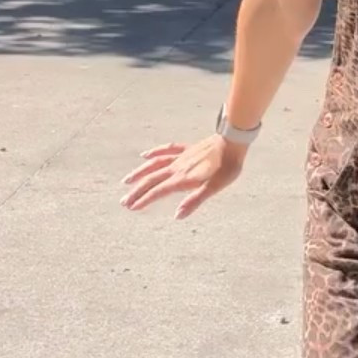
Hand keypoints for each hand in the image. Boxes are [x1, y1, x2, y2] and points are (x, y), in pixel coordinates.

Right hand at [119, 134, 245, 220]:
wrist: (233, 142)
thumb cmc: (226, 167)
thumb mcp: (214, 188)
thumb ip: (195, 201)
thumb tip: (177, 215)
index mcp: (183, 178)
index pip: (158, 190)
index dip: (144, 199)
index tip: (132, 207)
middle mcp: (177, 167)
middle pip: (152, 179)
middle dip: (137, 191)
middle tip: (124, 201)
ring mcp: (181, 156)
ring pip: (154, 164)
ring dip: (140, 173)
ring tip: (127, 181)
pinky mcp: (186, 149)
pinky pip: (166, 150)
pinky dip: (154, 153)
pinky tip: (145, 155)